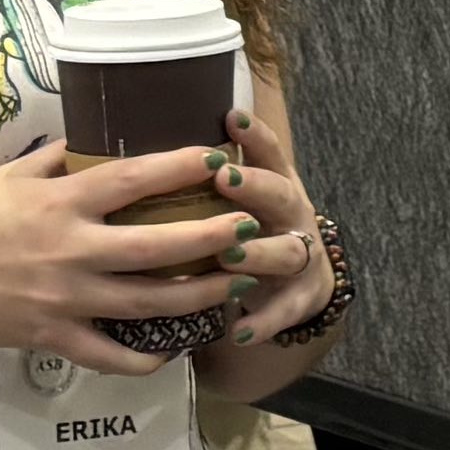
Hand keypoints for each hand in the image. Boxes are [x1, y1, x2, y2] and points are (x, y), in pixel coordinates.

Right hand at [0, 142, 305, 369]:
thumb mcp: (9, 175)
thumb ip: (58, 159)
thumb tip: (98, 136)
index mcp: (60, 201)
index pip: (134, 178)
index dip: (183, 167)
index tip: (220, 159)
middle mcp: (70, 249)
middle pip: (159, 247)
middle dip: (212, 238)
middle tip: (250, 229)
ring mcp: (65, 299)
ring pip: (149, 303)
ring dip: (199, 296)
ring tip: (233, 285)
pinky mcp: (53, 338)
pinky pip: (112, 355)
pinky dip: (148, 356)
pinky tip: (174, 347)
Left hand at [214, 110, 336, 345]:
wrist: (302, 279)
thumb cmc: (253, 227)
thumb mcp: (241, 198)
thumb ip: (207, 176)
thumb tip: (147, 148)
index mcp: (274, 183)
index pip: (268, 151)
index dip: (254, 134)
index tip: (230, 117)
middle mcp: (291, 214)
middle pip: (280, 194)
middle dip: (255, 186)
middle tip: (224, 178)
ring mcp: (300, 255)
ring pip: (287, 252)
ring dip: (259, 253)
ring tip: (229, 257)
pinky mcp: (299, 297)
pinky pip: (284, 311)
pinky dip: (263, 322)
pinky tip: (240, 332)